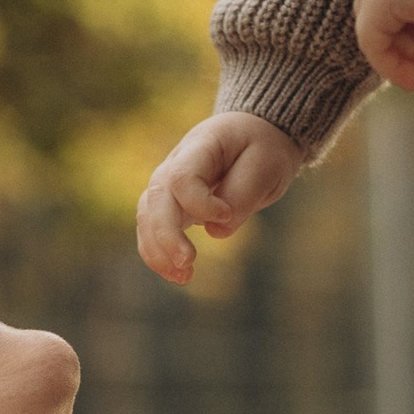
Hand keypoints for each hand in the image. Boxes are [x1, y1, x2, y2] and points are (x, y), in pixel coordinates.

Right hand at [137, 110, 302, 284]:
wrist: (255, 136)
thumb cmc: (262, 148)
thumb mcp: (266, 165)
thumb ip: (242, 194)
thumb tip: (216, 231)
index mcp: (200, 145)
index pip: (182, 176)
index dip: (200, 202)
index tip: (228, 214)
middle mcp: (175, 162)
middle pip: (155, 198)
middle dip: (166, 234)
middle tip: (188, 262)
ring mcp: (169, 182)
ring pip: (147, 216)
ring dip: (159, 250)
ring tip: (183, 277)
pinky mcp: (171, 202)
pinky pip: (153, 228)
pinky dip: (160, 254)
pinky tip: (178, 275)